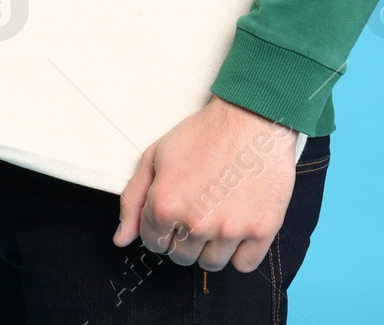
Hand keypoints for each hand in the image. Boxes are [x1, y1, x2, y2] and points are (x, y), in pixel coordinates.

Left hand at [113, 96, 297, 271]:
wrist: (250, 119)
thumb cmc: (201, 134)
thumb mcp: (154, 157)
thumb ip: (133, 200)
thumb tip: (121, 240)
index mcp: (165, 205)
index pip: (153, 243)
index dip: (160, 229)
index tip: (173, 214)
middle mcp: (196, 223)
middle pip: (181, 257)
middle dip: (184, 238)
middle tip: (196, 211)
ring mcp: (231, 229)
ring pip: (212, 263)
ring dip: (210, 247)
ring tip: (216, 217)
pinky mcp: (262, 230)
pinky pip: (245, 265)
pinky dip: (240, 252)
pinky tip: (237, 228)